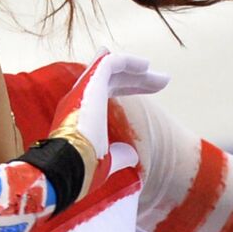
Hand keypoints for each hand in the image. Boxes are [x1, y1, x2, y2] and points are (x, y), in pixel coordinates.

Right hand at [48, 49, 168, 190]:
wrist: (68, 168)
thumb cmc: (83, 170)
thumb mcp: (106, 162)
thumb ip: (118, 155)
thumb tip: (132, 156)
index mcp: (83, 113)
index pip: (106, 90)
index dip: (129, 87)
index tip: (153, 87)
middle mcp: (81, 98)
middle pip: (112, 79)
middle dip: (138, 79)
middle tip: (163, 81)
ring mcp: (84, 90)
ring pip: (112, 68)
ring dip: (138, 70)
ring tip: (163, 78)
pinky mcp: (90, 84)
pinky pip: (110, 63)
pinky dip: (129, 61)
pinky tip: (146, 66)